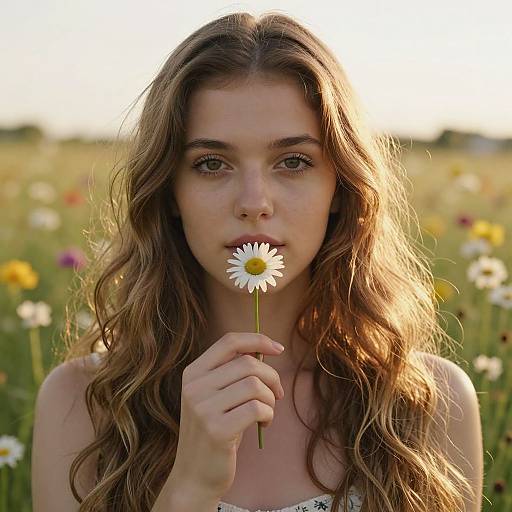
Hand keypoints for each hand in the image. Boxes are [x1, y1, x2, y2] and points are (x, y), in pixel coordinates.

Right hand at [172, 332, 285, 498]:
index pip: (229, 342)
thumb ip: (232, 372)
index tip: (279, 349)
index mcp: (193, 372)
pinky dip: (269, 414)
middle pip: (248, 363)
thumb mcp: (216, 395)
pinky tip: (263, 424)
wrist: (194, 475)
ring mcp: (202, 408)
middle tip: (277, 394)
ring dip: (270, 399)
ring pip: (255, 385)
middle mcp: (194, 387)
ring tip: (267, 412)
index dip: (258, 340)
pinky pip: (257, 408)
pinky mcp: (216, 430)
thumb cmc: (215, 429)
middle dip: (272, 377)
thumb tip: (265, 348)